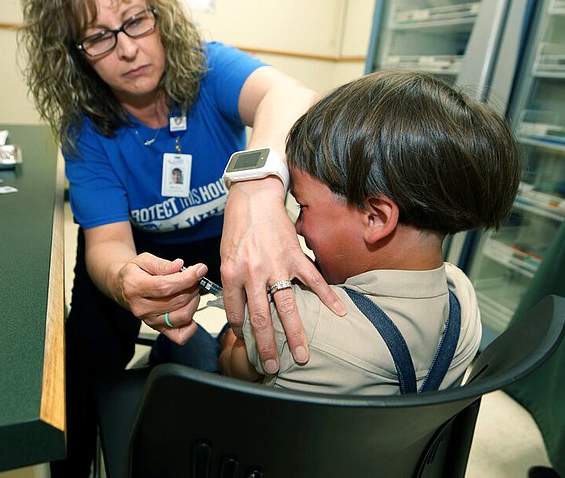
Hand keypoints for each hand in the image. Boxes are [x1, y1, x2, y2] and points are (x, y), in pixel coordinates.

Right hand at [117, 254, 206, 344]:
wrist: (123, 289)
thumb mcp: (144, 260)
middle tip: (194, 277)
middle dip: (192, 286)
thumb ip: (162, 264)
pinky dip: (191, 325)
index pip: (165, 286)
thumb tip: (179, 265)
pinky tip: (188, 309)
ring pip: (182, 316)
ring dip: (194, 301)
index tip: (200, 270)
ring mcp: (151, 321)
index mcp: (135, 288)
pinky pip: (181, 335)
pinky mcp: (159, 330)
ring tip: (190, 290)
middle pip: (177, 301)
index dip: (187, 278)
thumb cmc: (134, 274)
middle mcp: (142, 308)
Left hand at [219, 177, 345, 372]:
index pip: (236, 313)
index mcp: (232, 273)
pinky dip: (327, 297)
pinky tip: (339, 313)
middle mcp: (254, 273)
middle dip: (267, 346)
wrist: (254, 197)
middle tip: (273, 366)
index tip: (247, 343)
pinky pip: (313, 281)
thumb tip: (241, 308)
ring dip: (295, 334)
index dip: (241, 331)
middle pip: (261, 318)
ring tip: (303, 356)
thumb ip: (233, 282)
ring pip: (288, 307)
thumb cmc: (238, 226)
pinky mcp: (295, 256)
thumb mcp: (225, 255)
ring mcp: (277, 266)